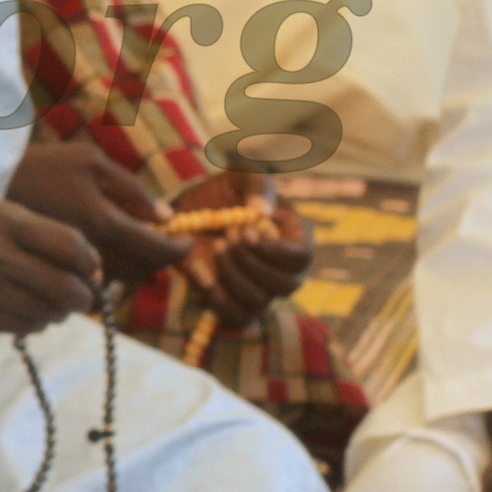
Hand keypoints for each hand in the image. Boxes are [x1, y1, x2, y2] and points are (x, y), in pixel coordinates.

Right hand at [0, 202, 99, 333]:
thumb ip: (31, 233)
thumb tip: (82, 264)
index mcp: (1, 219)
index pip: (71, 245)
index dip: (92, 262)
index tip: (93, 270)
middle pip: (67, 287)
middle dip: (84, 297)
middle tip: (83, 296)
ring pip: (48, 312)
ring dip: (59, 313)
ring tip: (53, 305)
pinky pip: (22, 327)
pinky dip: (34, 323)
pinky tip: (27, 313)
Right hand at [7, 141, 182, 288]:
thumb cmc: (43, 165)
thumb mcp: (90, 160)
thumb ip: (132, 189)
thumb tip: (166, 217)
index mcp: (103, 221)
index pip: (157, 249)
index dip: (180, 249)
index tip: (188, 242)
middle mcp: (91, 251)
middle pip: (142, 271)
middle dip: (159, 261)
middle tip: (161, 243)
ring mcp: (74, 265)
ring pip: (119, 284)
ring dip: (134, 271)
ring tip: (133, 250)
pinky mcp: (58, 273)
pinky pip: (95, 286)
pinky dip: (108, 277)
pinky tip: (100, 259)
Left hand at [172, 172, 309, 325]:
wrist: (190, 210)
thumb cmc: (225, 190)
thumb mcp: (241, 174)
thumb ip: (257, 185)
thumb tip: (262, 212)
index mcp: (295, 238)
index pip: (301, 257)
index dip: (274, 250)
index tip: (244, 231)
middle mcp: (285, 269)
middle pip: (285, 285)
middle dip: (250, 262)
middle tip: (225, 236)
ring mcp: (263, 289)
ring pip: (260, 302)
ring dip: (232, 276)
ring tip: (214, 246)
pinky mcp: (237, 303)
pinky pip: (238, 318)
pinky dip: (218, 300)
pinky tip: (202, 271)